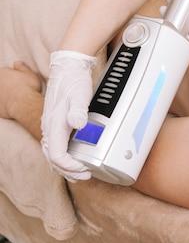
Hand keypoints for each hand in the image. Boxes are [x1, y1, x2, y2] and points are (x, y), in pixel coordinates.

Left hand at [0, 61, 40, 119]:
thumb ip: (22, 67)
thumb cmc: (28, 87)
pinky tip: (13, 105)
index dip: (11, 76)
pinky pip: (1, 105)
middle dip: (7, 85)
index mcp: (2, 72)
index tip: (18, 80)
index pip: (4, 72)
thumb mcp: (29, 73)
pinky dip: (5, 105)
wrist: (25, 104)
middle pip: (1, 83)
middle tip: (18, 89)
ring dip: (5, 94)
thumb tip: (17, 63)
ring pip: (1, 94)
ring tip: (16, 98)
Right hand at [41, 51, 96, 181]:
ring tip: (77, 172)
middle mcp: (49, 127)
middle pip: (53, 159)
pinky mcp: (55, 121)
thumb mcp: (79, 95)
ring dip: (63, 166)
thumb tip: (79, 124)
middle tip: (84, 176)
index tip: (85, 170)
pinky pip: (54, 145)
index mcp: (54, 125)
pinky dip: (61, 156)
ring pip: (52, 153)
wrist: (68, 66)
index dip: (71, 167)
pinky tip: (71, 157)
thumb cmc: (74, 80)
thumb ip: (78, 110)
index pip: (58, 156)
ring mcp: (51, 125)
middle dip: (68, 171)